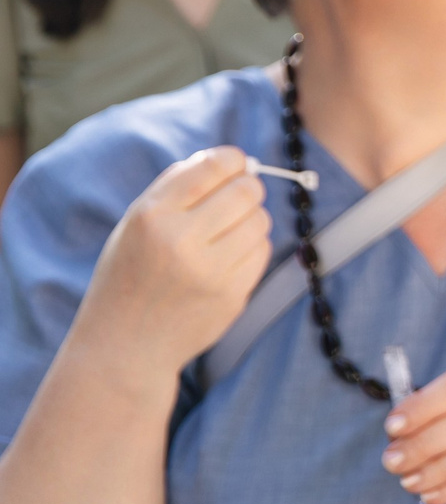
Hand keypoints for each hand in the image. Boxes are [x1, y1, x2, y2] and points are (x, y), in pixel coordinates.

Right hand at [88, 148, 270, 365]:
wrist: (124, 345)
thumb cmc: (131, 274)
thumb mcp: (135, 224)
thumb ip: (178, 188)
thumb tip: (230, 159)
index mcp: (151, 216)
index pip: (212, 166)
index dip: (232, 159)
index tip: (235, 164)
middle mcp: (180, 241)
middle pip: (247, 190)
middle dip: (247, 187)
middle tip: (236, 197)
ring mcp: (210, 271)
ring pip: (261, 220)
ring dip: (250, 219)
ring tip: (225, 233)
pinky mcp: (232, 295)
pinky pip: (262, 251)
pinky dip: (252, 247)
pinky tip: (228, 258)